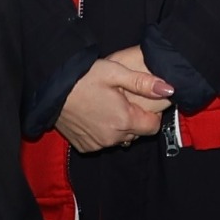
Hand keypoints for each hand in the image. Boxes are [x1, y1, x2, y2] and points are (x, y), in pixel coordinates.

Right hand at [54, 50, 171, 152]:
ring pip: (120, 139)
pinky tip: (94, 115)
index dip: (151, 114)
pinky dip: (103, 132)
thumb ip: (144, 83)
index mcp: (123, 119)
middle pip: (136, 133)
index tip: (141, 101)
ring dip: (119, 126)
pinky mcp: (84, 147)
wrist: (51, 89)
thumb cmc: (83, 77)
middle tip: (122, 99)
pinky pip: (103, 142)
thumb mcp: (116, 72)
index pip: (153, 127)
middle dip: (134, 119)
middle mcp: (112, 137)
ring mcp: (97, 144)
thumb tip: (168, 89)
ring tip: (106, 106)